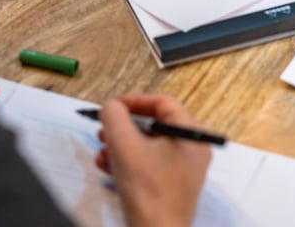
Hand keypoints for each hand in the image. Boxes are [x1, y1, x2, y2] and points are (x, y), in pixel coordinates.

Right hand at [96, 94, 211, 226]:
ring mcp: (184, 169)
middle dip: (124, 126)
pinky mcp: (173, 186)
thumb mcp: (125, 145)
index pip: (163, 103)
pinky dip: (129, 162)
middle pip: (154, 125)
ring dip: (121, 145)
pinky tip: (108, 167)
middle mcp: (192, 149)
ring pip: (149, 146)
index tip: (114, 106)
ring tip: (102, 151)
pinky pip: (149, 165)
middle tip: (105, 128)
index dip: (134, 101)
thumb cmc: (149, 193)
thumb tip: (111, 106)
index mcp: (190, 133)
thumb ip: (115, 117)